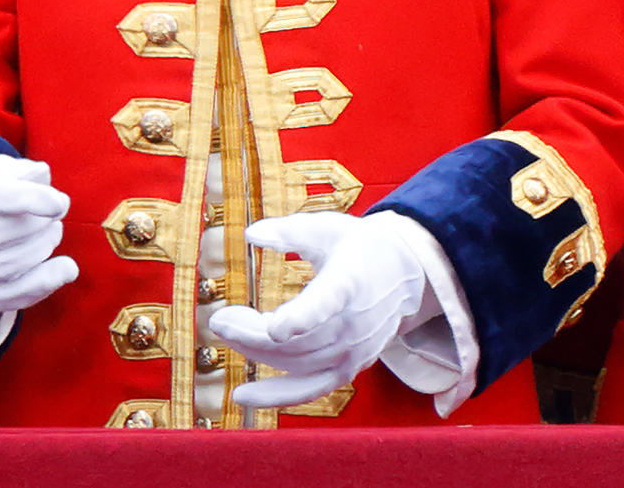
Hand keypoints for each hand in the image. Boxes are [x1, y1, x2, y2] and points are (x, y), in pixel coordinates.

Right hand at [0, 154, 78, 312]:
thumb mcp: (10, 168)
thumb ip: (31, 175)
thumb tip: (51, 194)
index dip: (31, 199)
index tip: (61, 203)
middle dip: (38, 227)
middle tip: (56, 218)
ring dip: (39, 252)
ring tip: (54, 234)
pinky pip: (6, 298)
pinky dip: (40, 286)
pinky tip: (66, 270)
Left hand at [209, 211, 424, 407]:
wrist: (405, 274)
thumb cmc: (358, 245)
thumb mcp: (326, 228)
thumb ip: (289, 232)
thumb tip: (250, 234)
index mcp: (349, 281)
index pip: (327, 303)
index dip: (302, 317)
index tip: (275, 327)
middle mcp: (354, 323)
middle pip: (298, 340)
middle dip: (252, 334)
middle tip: (218, 320)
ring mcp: (353, 351)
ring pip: (297, 363)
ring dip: (256, 354)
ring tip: (225, 333)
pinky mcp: (350, 368)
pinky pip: (310, 388)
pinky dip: (278, 395)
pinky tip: (244, 395)